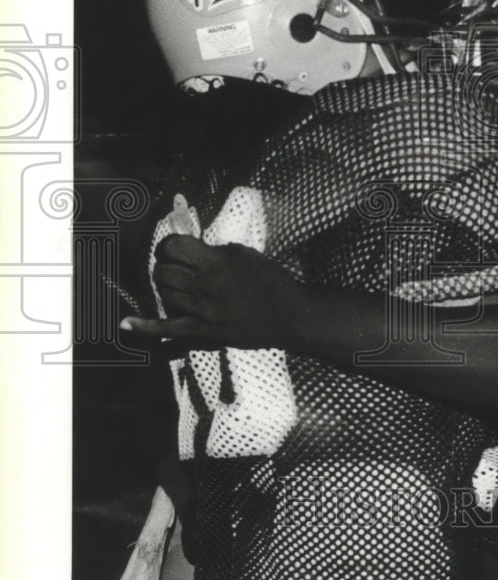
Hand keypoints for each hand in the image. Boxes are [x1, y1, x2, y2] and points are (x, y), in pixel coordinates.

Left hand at [120, 234, 306, 347]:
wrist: (290, 315)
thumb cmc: (271, 281)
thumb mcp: (245, 255)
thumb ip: (215, 252)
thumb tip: (191, 251)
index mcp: (217, 262)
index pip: (174, 248)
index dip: (167, 246)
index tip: (172, 249)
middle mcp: (205, 285)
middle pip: (164, 271)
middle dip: (164, 266)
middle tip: (174, 267)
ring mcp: (202, 311)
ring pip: (164, 294)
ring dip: (163, 286)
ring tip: (173, 284)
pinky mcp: (204, 332)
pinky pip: (168, 329)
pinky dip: (145, 327)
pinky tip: (125, 324)